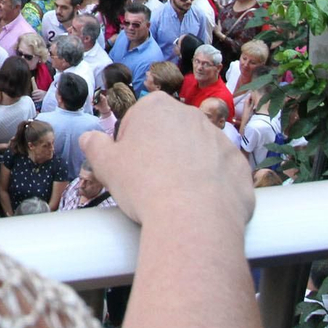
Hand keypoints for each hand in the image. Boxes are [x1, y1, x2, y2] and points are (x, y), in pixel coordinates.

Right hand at [79, 94, 253, 229]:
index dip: (129, 145)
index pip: (136, 120)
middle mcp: (191, 115)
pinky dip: (211, 184)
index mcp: (156, 107)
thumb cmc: (145, 186)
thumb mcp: (105, 165)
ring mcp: (220, 139)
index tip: (129, 167)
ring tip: (175, 198)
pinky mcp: (239, 165)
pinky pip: (221, 172)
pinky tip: (199, 204)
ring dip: (187, 167)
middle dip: (160, 153)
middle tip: (149, 183)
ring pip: (196, 152)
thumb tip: (88, 138)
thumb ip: (94, 145)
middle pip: (168, 133)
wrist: (193, 220)